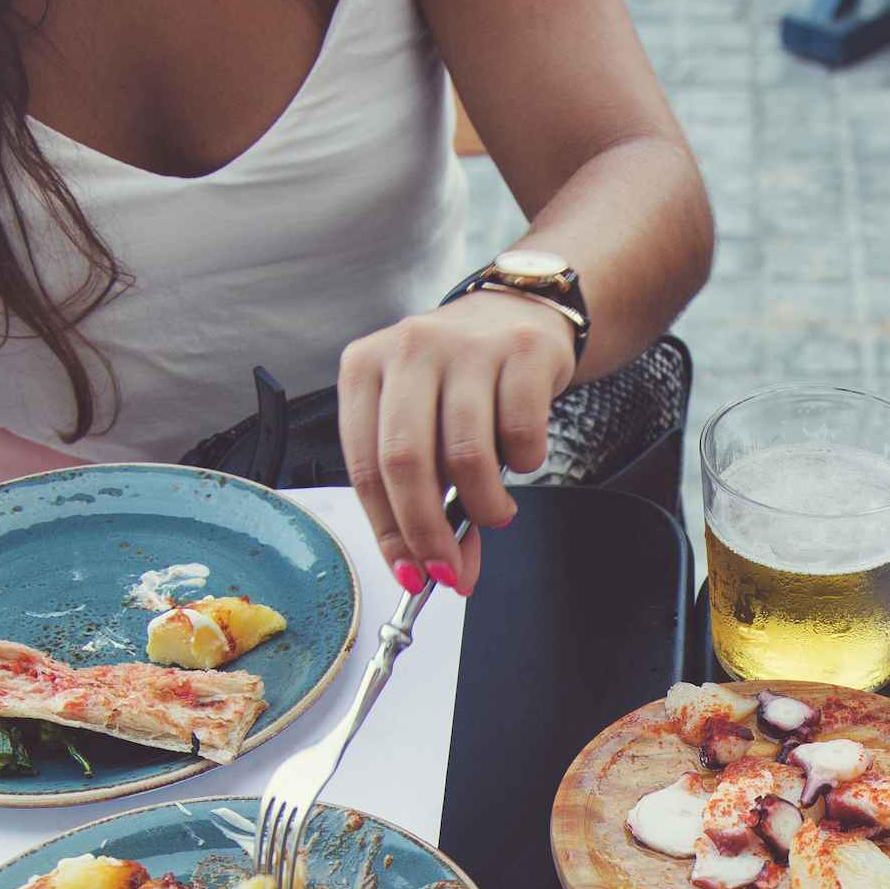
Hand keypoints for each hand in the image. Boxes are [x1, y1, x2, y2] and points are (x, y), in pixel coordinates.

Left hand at [337, 290, 577, 594]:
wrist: (518, 314)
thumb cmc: (459, 380)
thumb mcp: (424, 425)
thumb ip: (424, 494)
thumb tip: (441, 571)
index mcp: (364, 369)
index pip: (366, 467)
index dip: (389, 532)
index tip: (414, 574)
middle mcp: (410, 349)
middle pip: (406, 461)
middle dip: (429, 532)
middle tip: (453, 569)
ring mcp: (466, 346)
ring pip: (467, 455)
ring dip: (485, 506)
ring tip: (495, 511)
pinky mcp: (522, 351)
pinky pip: (521, 433)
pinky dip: (524, 463)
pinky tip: (520, 456)